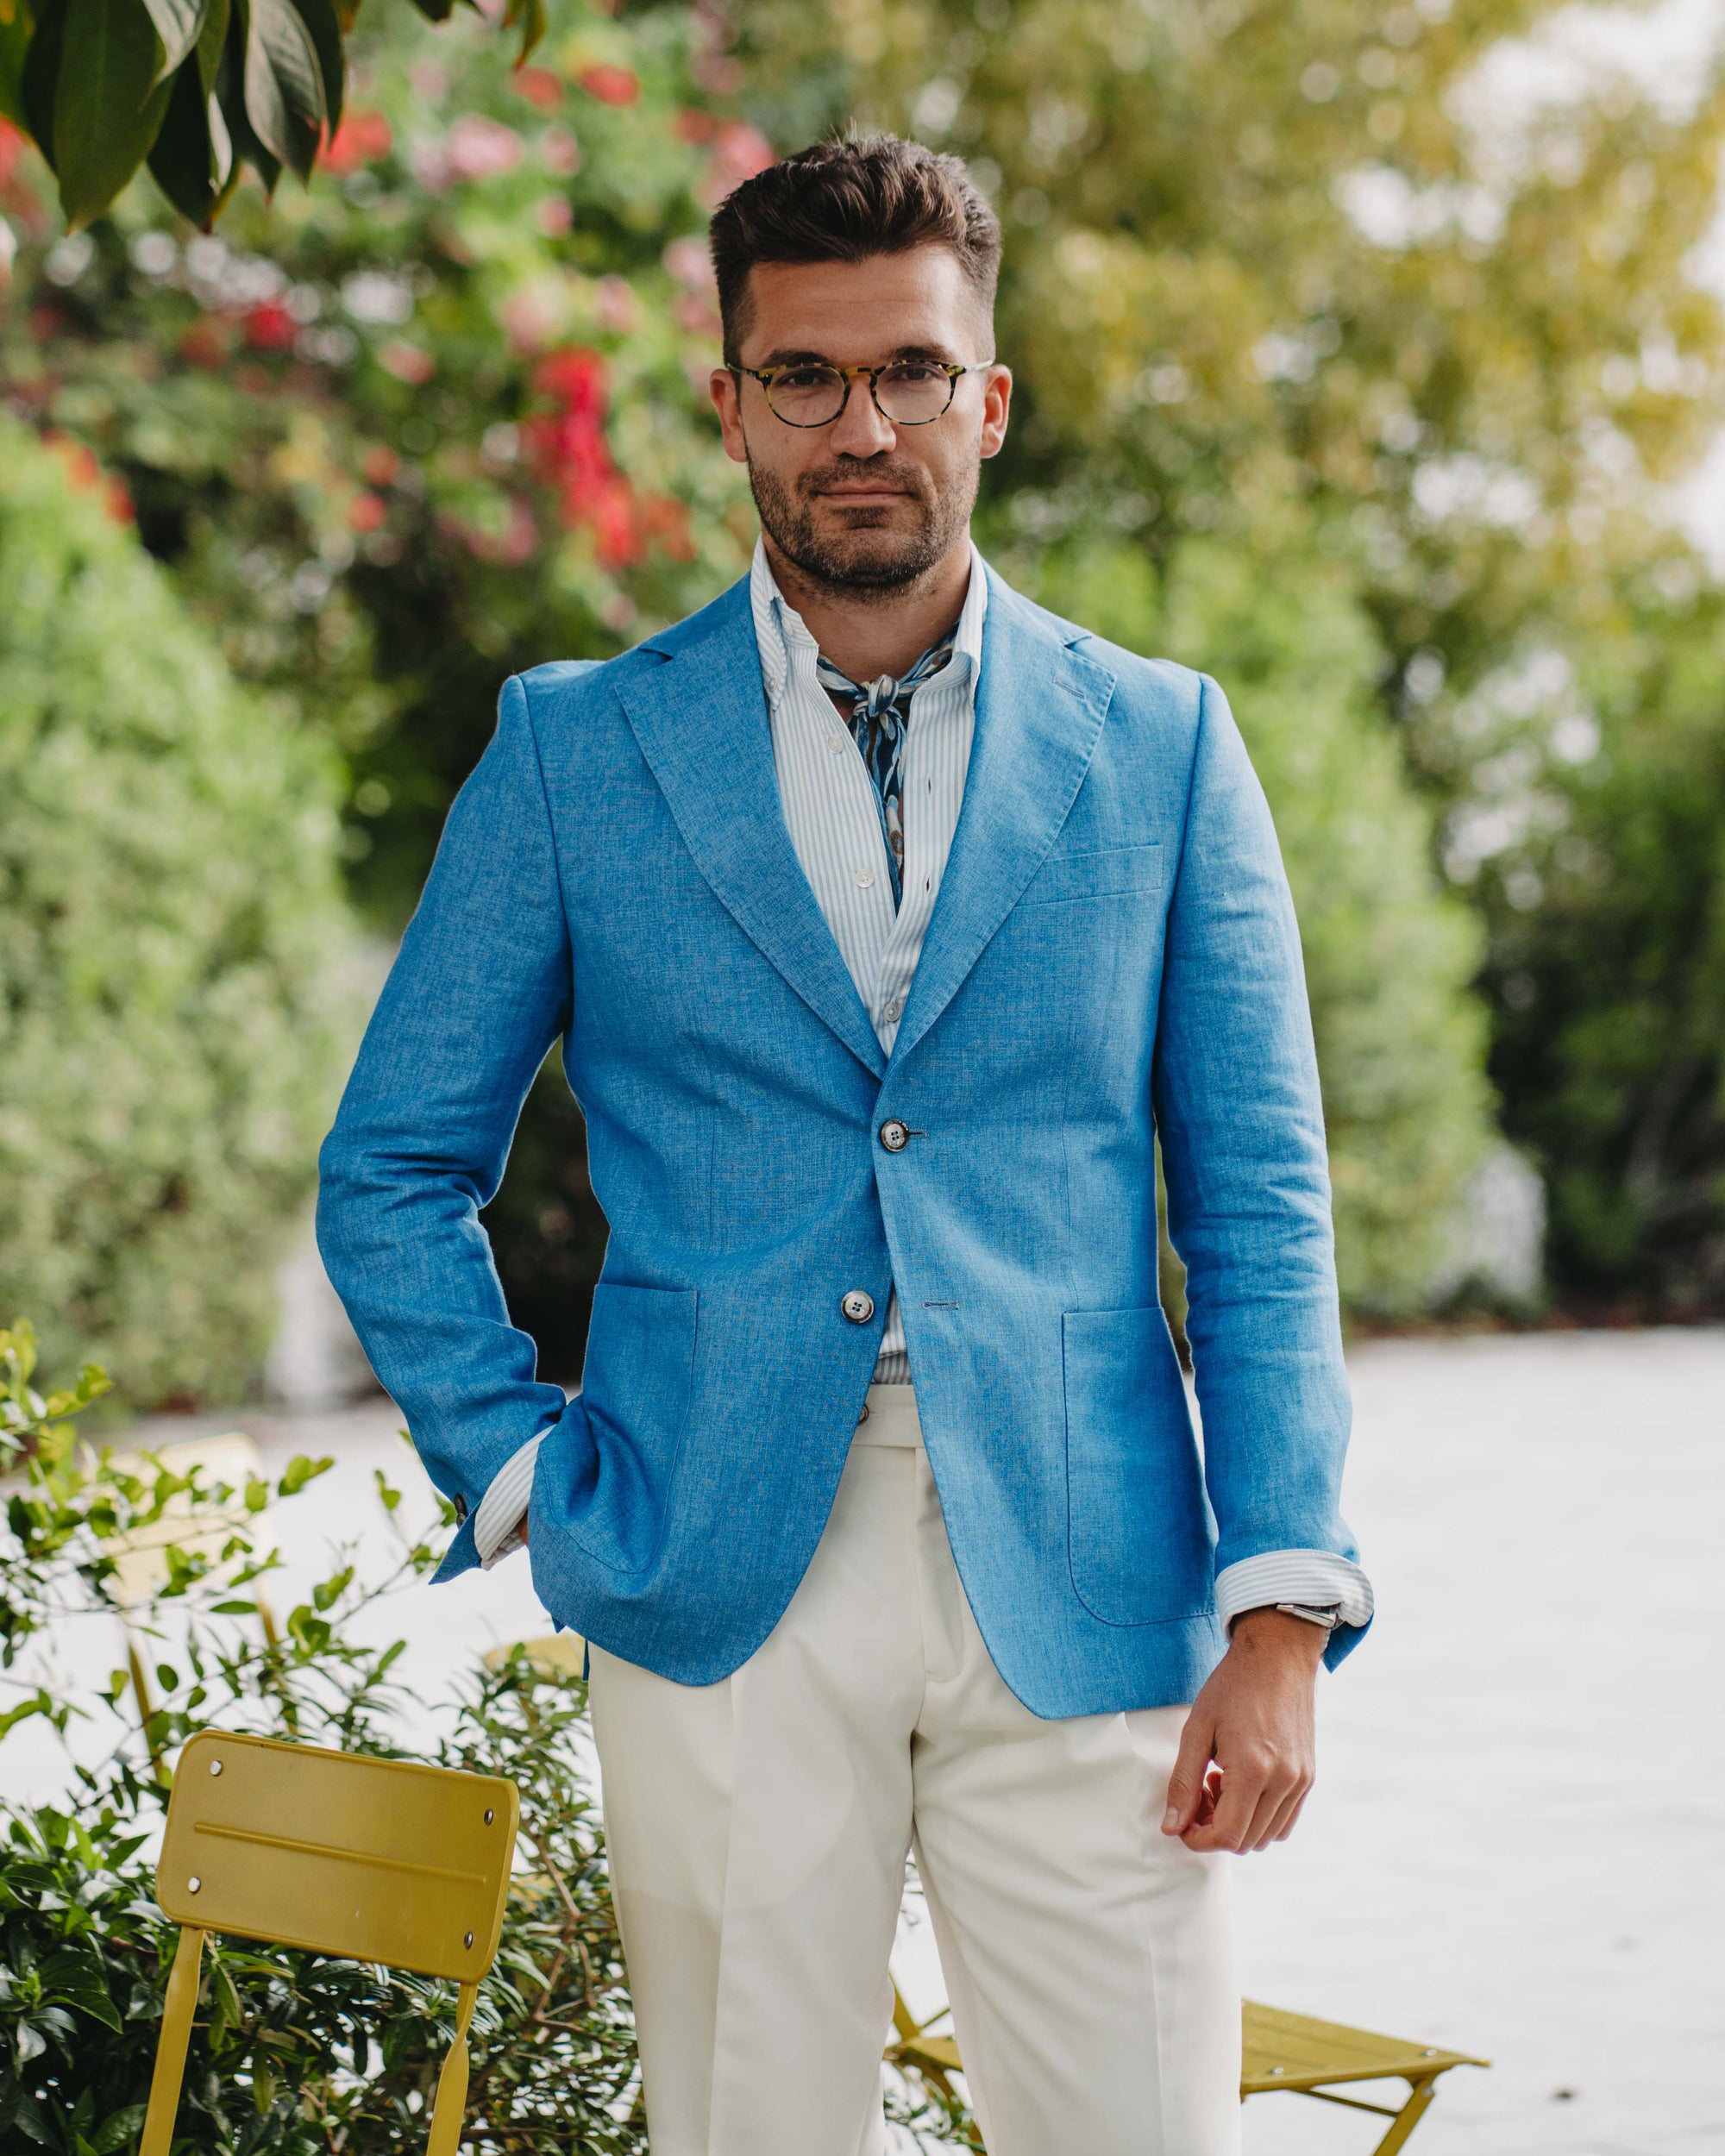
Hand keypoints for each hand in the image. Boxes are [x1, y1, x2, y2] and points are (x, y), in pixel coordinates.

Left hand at [1160, 1608, 1324, 1852]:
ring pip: (1266, 1836)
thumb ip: (1183, 1782)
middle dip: (1213, 1830)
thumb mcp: (1197, 1729)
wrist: (1278, 1656)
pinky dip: (1259, 1817)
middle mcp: (1284, 1782)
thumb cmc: (1232, 1686)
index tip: (1181, 1820)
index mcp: (1253, 1770)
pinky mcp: (1308, 1776)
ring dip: (1237, 1824)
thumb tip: (1171, 1827)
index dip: (1198, 1838)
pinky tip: (1242, 1784)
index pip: (1226, 1836)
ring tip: (1220, 1784)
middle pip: (1245, 1842)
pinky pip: (1284, 1821)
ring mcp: (1301, 1781)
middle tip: (1198, 1794)